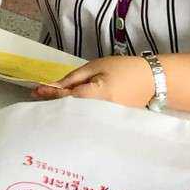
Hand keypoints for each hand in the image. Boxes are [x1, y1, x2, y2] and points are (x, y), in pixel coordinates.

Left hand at [33, 56, 155, 107]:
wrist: (152, 80)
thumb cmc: (124, 68)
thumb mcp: (97, 66)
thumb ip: (75, 77)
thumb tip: (56, 86)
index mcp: (98, 95)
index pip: (68, 97)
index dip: (51, 94)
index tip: (36, 91)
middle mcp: (101, 111)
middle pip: (71, 110)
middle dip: (54, 104)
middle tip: (37, 98)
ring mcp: (106, 119)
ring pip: (79, 116)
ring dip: (64, 110)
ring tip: (48, 104)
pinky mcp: (110, 122)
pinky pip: (89, 118)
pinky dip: (77, 113)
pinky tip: (67, 109)